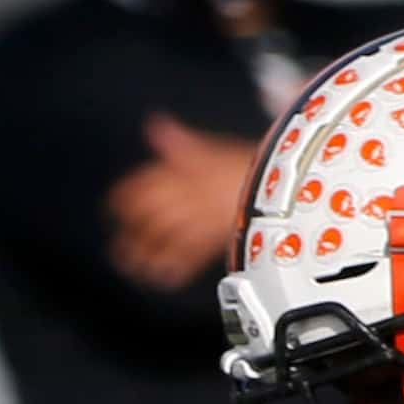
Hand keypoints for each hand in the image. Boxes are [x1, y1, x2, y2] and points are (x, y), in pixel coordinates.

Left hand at [106, 116, 257, 289]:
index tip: (113, 207)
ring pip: (167, 237)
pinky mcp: (221, 238)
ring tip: (132, 264)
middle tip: (118, 243)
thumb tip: (155, 126)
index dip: (124, 197)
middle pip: (151, 213)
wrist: (290, 185)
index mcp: (191, 167)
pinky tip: (163, 276)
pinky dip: (175, 269)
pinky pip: (192, 257)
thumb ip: (180, 141)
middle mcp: (195, 192)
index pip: (145, 183)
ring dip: (146, 253)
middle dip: (132, 230)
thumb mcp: (215, 147)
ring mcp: (207, 216)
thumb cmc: (254, 167)